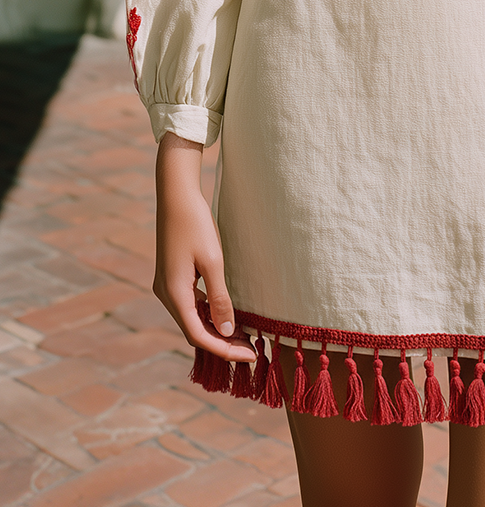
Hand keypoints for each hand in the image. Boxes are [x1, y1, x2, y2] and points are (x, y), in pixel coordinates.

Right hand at [153, 132, 255, 361]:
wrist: (176, 196)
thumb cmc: (196, 225)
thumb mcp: (213, 262)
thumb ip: (219, 299)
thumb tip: (226, 332)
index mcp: (174, 295)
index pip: (199, 336)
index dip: (224, 349)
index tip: (251, 355)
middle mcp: (166, 295)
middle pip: (194, 331)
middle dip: (222, 343)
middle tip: (252, 348)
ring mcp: (167, 286)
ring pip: (192, 319)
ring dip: (216, 329)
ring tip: (245, 335)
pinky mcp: (172, 277)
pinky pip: (191, 304)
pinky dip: (208, 313)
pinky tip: (227, 314)